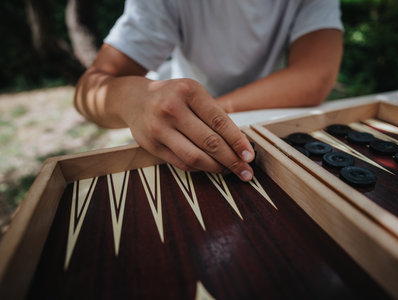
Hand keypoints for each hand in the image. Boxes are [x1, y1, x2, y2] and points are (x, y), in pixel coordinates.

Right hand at [120, 78, 254, 180]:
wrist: (134, 99)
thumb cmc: (173, 97)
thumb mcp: (193, 94)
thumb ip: (214, 115)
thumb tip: (240, 145)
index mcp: (188, 91)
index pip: (220, 122)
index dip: (238, 141)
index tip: (249, 156)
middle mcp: (171, 108)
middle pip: (210, 142)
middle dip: (232, 160)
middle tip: (246, 171)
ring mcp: (159, 128)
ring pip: (196, 157)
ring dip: (217, 168)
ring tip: (229, 171)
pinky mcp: (152, 146)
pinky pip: (182, 163)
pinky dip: (200, 168)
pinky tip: (210, 167)